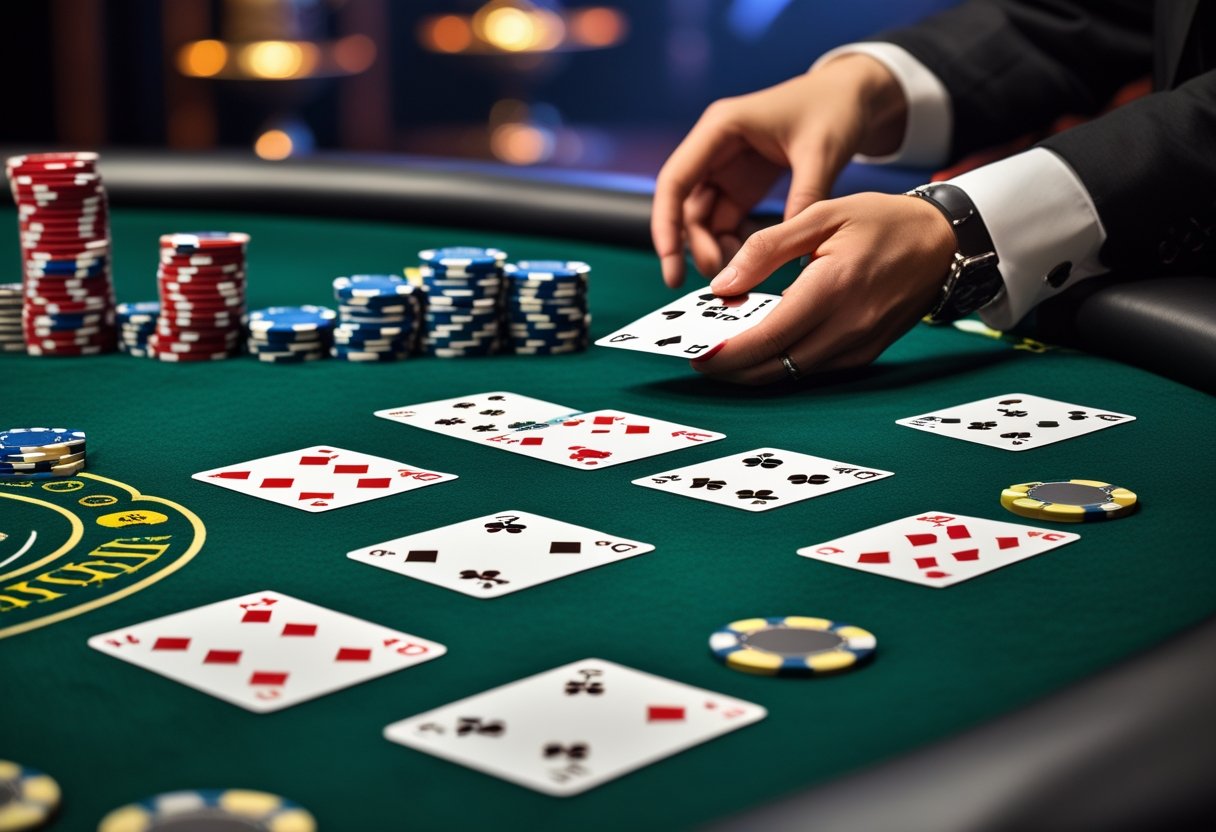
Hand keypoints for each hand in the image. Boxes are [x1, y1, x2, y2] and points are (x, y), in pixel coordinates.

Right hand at [651, 54, 907, 288]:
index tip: (670, 264)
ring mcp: (726, 168)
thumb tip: (793, 249)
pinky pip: (724, 221)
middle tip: (720, 279)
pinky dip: (732, 244)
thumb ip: (805, 197)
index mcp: (721, 127)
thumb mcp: (822, 152)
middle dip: (693, 245)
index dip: (666, 224)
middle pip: (684, 205)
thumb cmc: (835, 107)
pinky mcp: (742, 184)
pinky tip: (750, 261)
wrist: (856, 95)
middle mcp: (715, 147)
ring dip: (713, 248)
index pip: (675, 180)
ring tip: (739, 274)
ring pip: (702, 219)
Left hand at [689, 193, 956, 384]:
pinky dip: (784, 364)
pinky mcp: (864, 354)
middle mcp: (847, 326)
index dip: (728, 354)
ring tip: (726, 354)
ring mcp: (858, 345)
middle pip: (775, 367)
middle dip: (733, 370)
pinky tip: (765, 349)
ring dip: (756, 370)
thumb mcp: (821, 215)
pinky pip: (814, 369)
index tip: (699, 357)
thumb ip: (766, 248)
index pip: (768, 337)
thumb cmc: (884, 221)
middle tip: (703, 360)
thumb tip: (723, 285)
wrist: (944, 243)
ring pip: (793, 374)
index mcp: (832, 289)